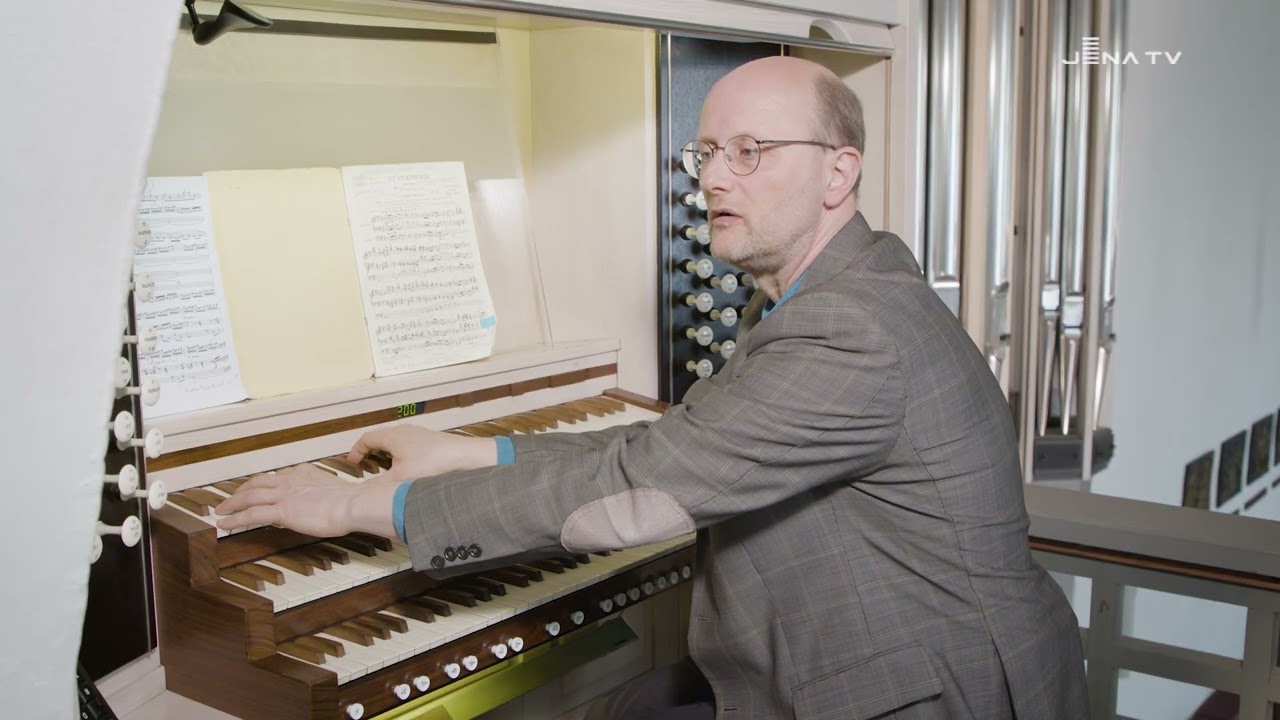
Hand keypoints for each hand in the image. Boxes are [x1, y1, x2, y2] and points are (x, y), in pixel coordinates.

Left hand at [215, 463, 398, 537]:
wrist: (353, 504)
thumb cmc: (351, 502)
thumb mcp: (331, 492)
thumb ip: (316, 495)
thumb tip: (307, 506)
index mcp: (303, 473)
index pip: (275, 477)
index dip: (262, 485)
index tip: (256, 491)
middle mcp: (290, 479)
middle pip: (257, 482)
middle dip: (240, 491)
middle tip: (229, 499)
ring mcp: (284, 494)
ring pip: (249, 495)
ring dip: (232, 503)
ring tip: (221, 510)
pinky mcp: (282, 510)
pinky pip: (251, 514)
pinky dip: (235, 519)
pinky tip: (225, 524)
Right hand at [347, 425, 496, 482]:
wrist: (465, 456)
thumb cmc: (432, 463)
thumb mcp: (400, 478)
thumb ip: (378, 486)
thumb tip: (362, 493)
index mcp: (392, 436)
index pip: (366, 438)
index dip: (356, 451)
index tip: (352, 463)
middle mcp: (404, 430)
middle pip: (380, 438)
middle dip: (370, 452)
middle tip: (366, 467)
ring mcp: (418, 433)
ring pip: (395, 442)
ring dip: (386, 455)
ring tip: (385, 471)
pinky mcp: (430, 440)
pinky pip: (408, 445)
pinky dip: (401, 456)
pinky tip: (408, 470)